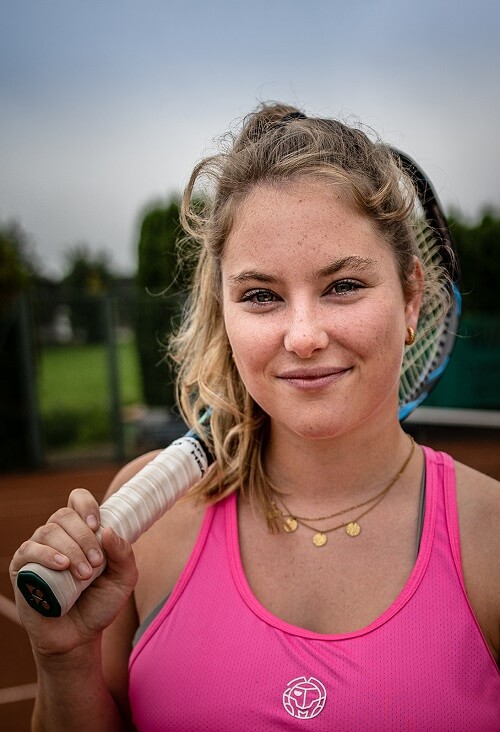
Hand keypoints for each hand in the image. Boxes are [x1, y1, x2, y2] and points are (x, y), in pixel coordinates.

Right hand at [10, 489, 137, 657]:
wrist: (78, 637)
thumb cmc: (100, 604)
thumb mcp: (124, 579)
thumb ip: (124, 554)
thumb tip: (109, 530)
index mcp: (81, 531)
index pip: (77, 499)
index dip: (86, 505)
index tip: (96, 524)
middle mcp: (58, 536)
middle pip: (64, 514)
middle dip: (83, 536)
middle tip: (96, 563)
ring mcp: (38, 550)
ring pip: (48, 531)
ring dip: (70, 549)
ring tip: (84, 574)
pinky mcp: (23, 568)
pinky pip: (29, 549)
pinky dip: (46, 554)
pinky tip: (62, 566)